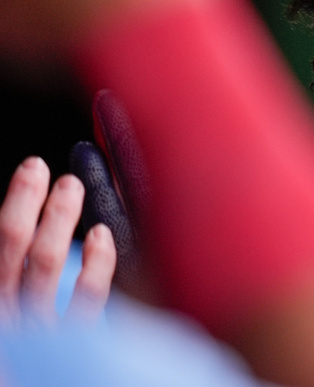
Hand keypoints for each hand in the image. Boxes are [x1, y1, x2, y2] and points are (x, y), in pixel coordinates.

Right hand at [0, 157, 115, 326]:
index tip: (29, 169)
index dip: (14, 203)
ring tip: (71, 186)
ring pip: (45, 263)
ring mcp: (34, 332)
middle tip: (38, 166)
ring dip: (58, 217)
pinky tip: (102, 235)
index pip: (1, 243)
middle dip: (23, 200)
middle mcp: (6, 313)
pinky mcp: (69, 348)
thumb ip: (19, 267)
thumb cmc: (29, 339)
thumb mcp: (18, 300)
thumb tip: (24, 219)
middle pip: (10, 244)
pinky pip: (86, 300)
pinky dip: (95, 263)